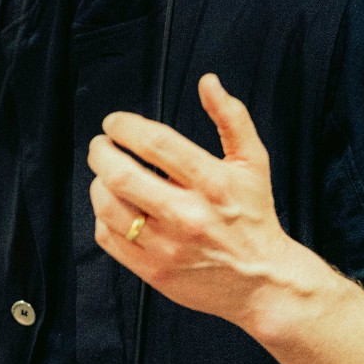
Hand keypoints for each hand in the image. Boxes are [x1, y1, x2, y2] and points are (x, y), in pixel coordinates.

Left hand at [88, 73, 299, 329]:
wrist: (265, 282)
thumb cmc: (254, 216)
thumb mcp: (253, 164)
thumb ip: (232, 119)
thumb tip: (208, 82)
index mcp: (213, 184)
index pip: (155, 144)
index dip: (124, 125)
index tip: (114, 122)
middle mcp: (189, 216)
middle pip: (121, 175)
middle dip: (100, 151)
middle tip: (101, 144)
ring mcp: (169, 247)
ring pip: (107, 206)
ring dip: (98, 182)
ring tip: (107, 174)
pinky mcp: (154, 271)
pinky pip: (107, 237)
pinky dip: (102, 216)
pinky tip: (116, 207)